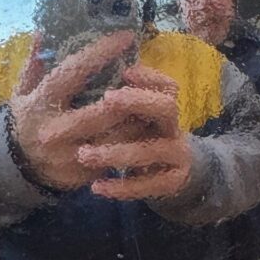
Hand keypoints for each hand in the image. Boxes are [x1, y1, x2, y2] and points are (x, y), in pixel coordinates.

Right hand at [9, 31, 136, 189]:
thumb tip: (44, 31)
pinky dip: (134, 139)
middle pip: (105, 109)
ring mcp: (72, 155)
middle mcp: (56, 130)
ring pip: (117, 135)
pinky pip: (117, 155)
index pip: (74, 73)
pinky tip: (146, 123)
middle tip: (148, 74)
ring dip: (138, 116)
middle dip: (130, 91)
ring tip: (153, 96)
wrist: (17, 168)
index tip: (126, 36)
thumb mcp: (22, 91)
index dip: (101, 53)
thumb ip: (34, 63)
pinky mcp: (85, 174)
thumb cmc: (27, 120)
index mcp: (42, 104)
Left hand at [77, 65, 192, 200]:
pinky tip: (96, 187)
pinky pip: (146, 185)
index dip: (149, 77)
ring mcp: (177, 156)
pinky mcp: (171, 183)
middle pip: (167, 107)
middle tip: (106, 99)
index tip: (124, 72)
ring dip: (116, 152)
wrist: (175, 175)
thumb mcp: (138, 118)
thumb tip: (99, 75)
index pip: (167, 85)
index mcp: (164, 108)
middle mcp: (174, 128)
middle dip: (137, 101)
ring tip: (83, 154)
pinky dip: (120, 187)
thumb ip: (123, 102)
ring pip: (151, 150)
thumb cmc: (144, 139)